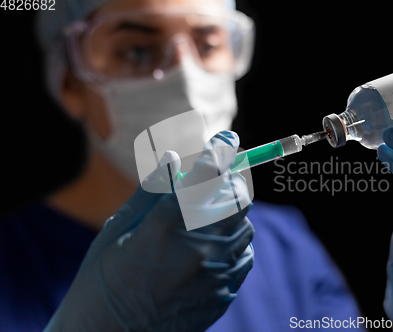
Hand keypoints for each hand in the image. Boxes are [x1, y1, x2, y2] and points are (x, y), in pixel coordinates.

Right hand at [44, 131, 254, 331]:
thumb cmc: (105, 279)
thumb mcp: (118, 230)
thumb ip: (151, 192)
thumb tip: (175, 157)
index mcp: (164, 226)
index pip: (206, 175)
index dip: (220, 150)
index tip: (227, 140)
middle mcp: (197, 247)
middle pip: (238, 198)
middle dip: (230, 181)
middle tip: (216, 181)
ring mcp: (214, 274)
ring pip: (246, 226)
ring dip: (232, 213)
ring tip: (209, 217)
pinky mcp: (223, 294)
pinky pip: (245, 256)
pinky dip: (234, 243)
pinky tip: (213, 247)